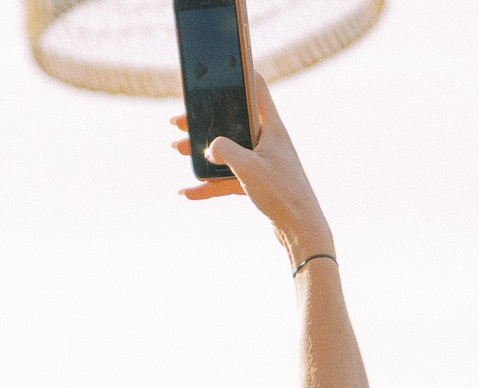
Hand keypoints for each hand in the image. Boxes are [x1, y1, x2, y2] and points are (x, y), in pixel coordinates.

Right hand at [171, 70, 334, 264]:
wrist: (302, 232)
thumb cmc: (282, 195)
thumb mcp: (248, 168)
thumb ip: (224, 150)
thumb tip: (208, 146)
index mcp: (271, 128)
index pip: (257, 88)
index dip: (240, 72)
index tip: (222, 63)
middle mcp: (268, 141)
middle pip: (231, 121)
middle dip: (203, 120)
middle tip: (178, 120)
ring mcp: (263, 163)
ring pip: (227, 150)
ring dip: (201, 150)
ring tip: (176, 148)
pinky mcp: (259, 184)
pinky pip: (228, 179)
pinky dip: (208, 184)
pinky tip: (187, 192)